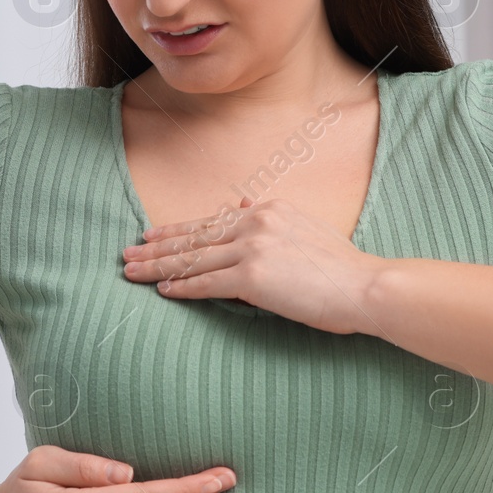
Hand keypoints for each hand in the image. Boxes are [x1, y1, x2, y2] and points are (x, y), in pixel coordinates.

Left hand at [121, 195, 386, 334]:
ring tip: (131, 271)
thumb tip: (239, 201)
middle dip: (157, 246)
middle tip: (127, 252)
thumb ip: (271, 217)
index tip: (152, 234)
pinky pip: (207, 283)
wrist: (364, 286)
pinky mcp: (252, 277)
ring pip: (193, 258)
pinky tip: (163, 290)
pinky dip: (183, 286)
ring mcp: (252, 248)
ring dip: (158, 266)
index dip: (178, 230)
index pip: (212, 221)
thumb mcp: (305, 229)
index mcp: (268, 209)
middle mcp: (256, 221)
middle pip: (194, 236)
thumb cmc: (342, 268)